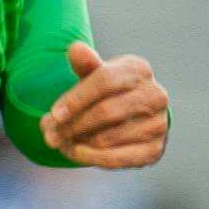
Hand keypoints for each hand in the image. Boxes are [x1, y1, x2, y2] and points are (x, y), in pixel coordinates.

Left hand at [41, 43, 168, 168]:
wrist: (135, 116)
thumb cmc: (108, 92)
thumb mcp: (96, 75)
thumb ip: (85, 64)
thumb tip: (75, 49)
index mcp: (139, 69)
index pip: (105, 81)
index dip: (76, 98)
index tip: (54, 114)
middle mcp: (155, 95)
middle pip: (106, 111)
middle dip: (73, 125)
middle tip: (50, 135)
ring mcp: (159, 124)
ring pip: (108, 138)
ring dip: (78, 144)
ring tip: (61, 143)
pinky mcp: (155, 150)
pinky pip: (118, 159)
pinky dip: (91, 158)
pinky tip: (77, 153)